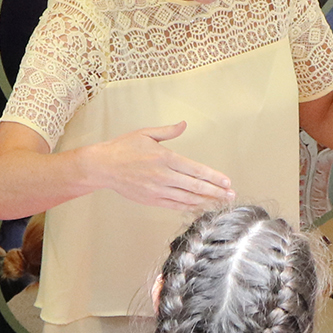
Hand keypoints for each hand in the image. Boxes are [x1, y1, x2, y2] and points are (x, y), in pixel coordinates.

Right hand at [87, 121, 233, 210]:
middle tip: (230, 196)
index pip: (195, 169)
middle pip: (195, 186)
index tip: (227, 182)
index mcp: (165, 158)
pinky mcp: (151, 200)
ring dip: (205, 201)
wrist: (103, 166)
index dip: (213, 177)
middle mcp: (163, 176)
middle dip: (215, 192)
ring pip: (187, 198)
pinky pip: (174, 205)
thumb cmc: (123, 147)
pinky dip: (189, 207)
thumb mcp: (146, 134)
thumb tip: (183, 124)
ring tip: (220, 203)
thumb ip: (168, 131)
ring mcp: (157, 190)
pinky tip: (200, 207)